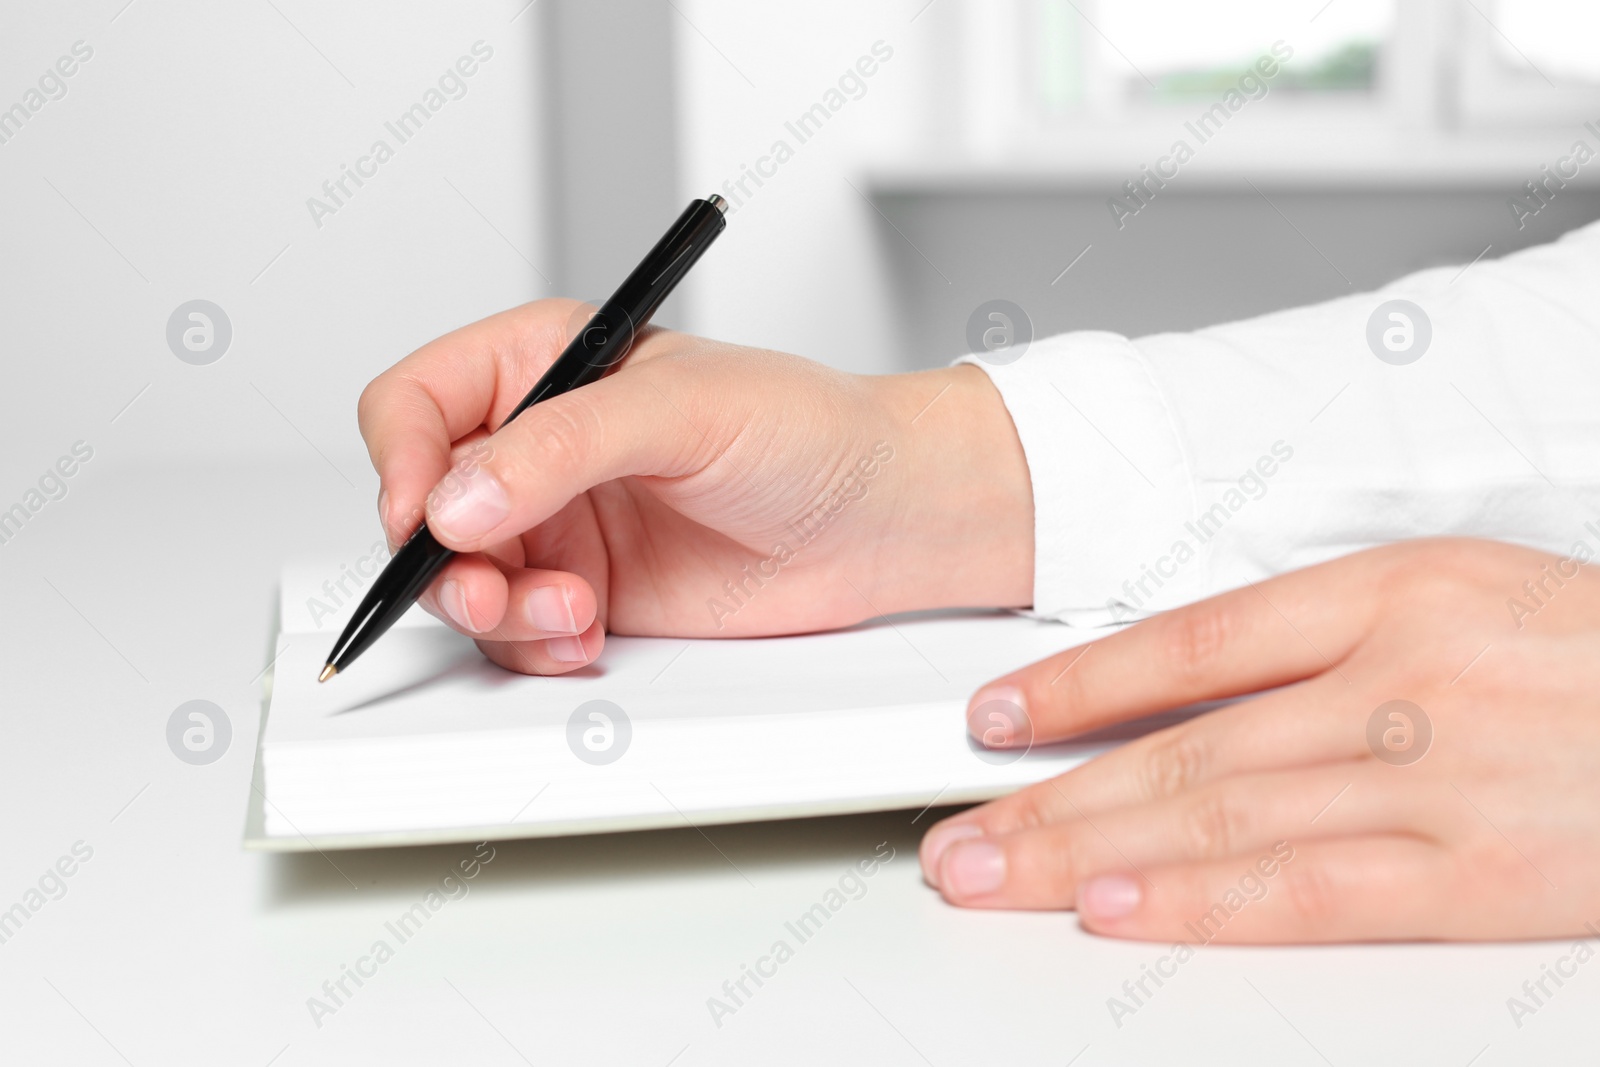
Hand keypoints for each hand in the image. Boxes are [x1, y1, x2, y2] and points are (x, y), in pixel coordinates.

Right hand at [358, 299, 1032, 672]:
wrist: (881, 518)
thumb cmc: (807, 429)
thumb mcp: (683, 409)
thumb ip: (562, 445)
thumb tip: (458, 498)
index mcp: (544, 365)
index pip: (416, 403)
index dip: (400, 462)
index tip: (424, 517)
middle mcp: (538, 447)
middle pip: (421, 508)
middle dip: (445, 560)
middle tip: (494, 589)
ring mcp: (560, 525)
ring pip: (461, 582)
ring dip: (497, 610)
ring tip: (572, 612)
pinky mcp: (588, 592)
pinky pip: (516, 632)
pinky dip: (536, 645)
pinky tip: (591, 634)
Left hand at [920, 538, 1599, 942]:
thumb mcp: (1477, 598)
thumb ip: (1341, 639)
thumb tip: (1199, 698)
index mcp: (1398, 587)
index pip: (1193, 640)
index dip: (1079, 685)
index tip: (996, 720)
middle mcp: (1402, 672)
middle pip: (1183, 742)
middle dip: (1050, 795)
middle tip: (955, 831)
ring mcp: (1439, 772)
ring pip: (1221, 814)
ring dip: (1089, 853)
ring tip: (995, 877)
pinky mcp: (1485, 870)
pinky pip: (1315, 889)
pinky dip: (1206, 902)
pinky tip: (1120, 913)